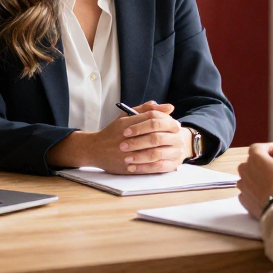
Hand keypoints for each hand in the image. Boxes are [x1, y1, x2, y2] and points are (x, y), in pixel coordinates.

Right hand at [46, 102, 192, 173]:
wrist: (95, 150)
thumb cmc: (113, 132)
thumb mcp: (126, 116)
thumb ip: (145, 110)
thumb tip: (167, 106)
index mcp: (127, 124)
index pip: (152, 120)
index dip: (167, 122)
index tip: (176, 124)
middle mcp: (126, 139)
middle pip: (154, 136)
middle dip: (169, 137)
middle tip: (178, 136)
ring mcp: (127, 154)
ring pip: (152, 153)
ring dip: (166, 151)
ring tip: (174, 148)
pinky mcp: (127, 167)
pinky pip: (147, 167)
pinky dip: (158, 164)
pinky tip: (166, 160)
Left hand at [236, 142, 272, 219]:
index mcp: (255, 157)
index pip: (258, 146)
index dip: (268, 148)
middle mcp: (244, 169)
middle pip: (252, 161)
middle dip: (263, 163)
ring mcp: (242, 184)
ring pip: (248, 176)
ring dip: (257, 177)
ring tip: (271, 182)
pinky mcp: (243, 198)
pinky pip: (248, 190)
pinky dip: (254, 190)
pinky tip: (265, 194)